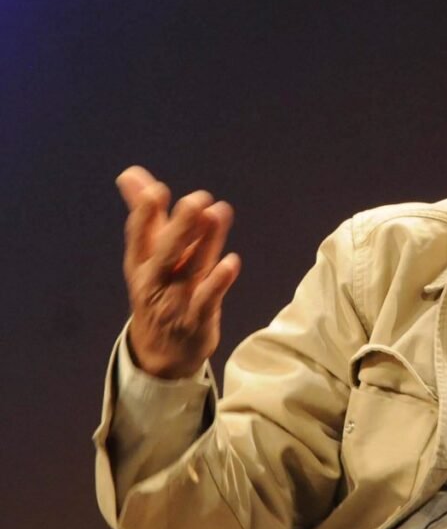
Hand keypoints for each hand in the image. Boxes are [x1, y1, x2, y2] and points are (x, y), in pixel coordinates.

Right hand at [117, 166, 240, 377]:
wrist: (161, 354)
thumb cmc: (159, 293)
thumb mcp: (147, 257)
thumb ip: (146, 215)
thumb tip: (131, 174)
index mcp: (140, 264)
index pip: (139, 237)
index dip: (144, 214)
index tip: (156, 189)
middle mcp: (155, 281)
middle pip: (166, 252)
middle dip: (181, 226)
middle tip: (197, 199)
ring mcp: (176, 302)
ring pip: (191, 269)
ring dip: (206, 242)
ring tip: (219, 213)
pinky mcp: (198, 319)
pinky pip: (208, 299)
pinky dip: (218, 282)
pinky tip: (231, 262)